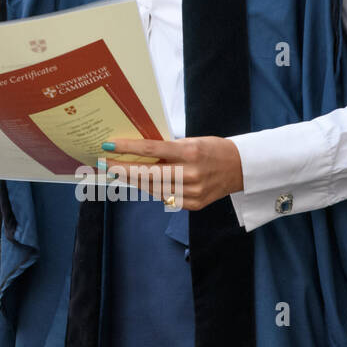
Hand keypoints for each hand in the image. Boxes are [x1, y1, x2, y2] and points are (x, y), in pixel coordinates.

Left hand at [99, 136, 243, 210]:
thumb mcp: (190, 141)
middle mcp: (190, 173)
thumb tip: (137, 151)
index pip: (150, 149)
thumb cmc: (212, 149)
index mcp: (189, 152)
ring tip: (118, 172)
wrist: (240, 168)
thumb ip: (166, 148)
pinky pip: (164, 197)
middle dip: (122, 168)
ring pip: (152, 187)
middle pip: (146, 173)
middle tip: (105, 164)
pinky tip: (141, 182)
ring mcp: (192, 192)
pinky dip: (151, 189)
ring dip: (133, 180)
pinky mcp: (194, 204)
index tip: (108, 146)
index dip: (127, 148)